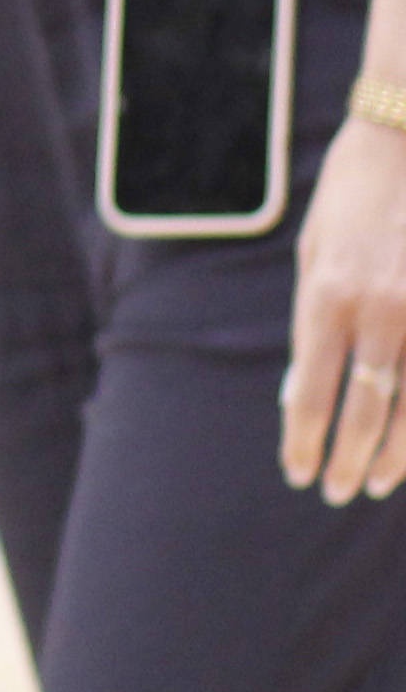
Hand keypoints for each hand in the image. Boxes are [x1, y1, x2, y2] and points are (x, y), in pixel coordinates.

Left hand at [281, 108, 405, 499]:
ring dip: (394, 456)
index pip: (311, 391)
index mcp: (328, 294)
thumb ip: (309, 324)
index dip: (304, 440)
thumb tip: (299, 395)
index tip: (297, 473)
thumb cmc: (353, 198)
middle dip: (347, 460)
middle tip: (336, 493)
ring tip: (376, 483)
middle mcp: (380, 312)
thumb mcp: (313, 254)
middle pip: (362, 412)